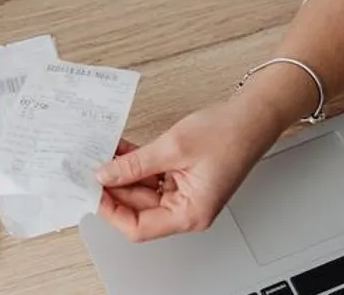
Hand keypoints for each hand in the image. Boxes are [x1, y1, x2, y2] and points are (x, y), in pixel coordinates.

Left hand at [96, 94, 292, 241]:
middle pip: (137, 209)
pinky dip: (135, 164)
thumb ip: (135, 165)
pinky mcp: (183, 178)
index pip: (138, 228)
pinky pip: (151, 177)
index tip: (92, 191)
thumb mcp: (172, 147)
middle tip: (89, 167)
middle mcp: (188, 209)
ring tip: (102, 154)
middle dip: (113, 187)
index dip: (111, 212)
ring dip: (122, 172)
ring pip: (142, 191)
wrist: (254, 115)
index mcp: (191, 214)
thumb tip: (105, 176)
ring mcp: (185, 194)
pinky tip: (120, 150)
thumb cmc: (229, 133)